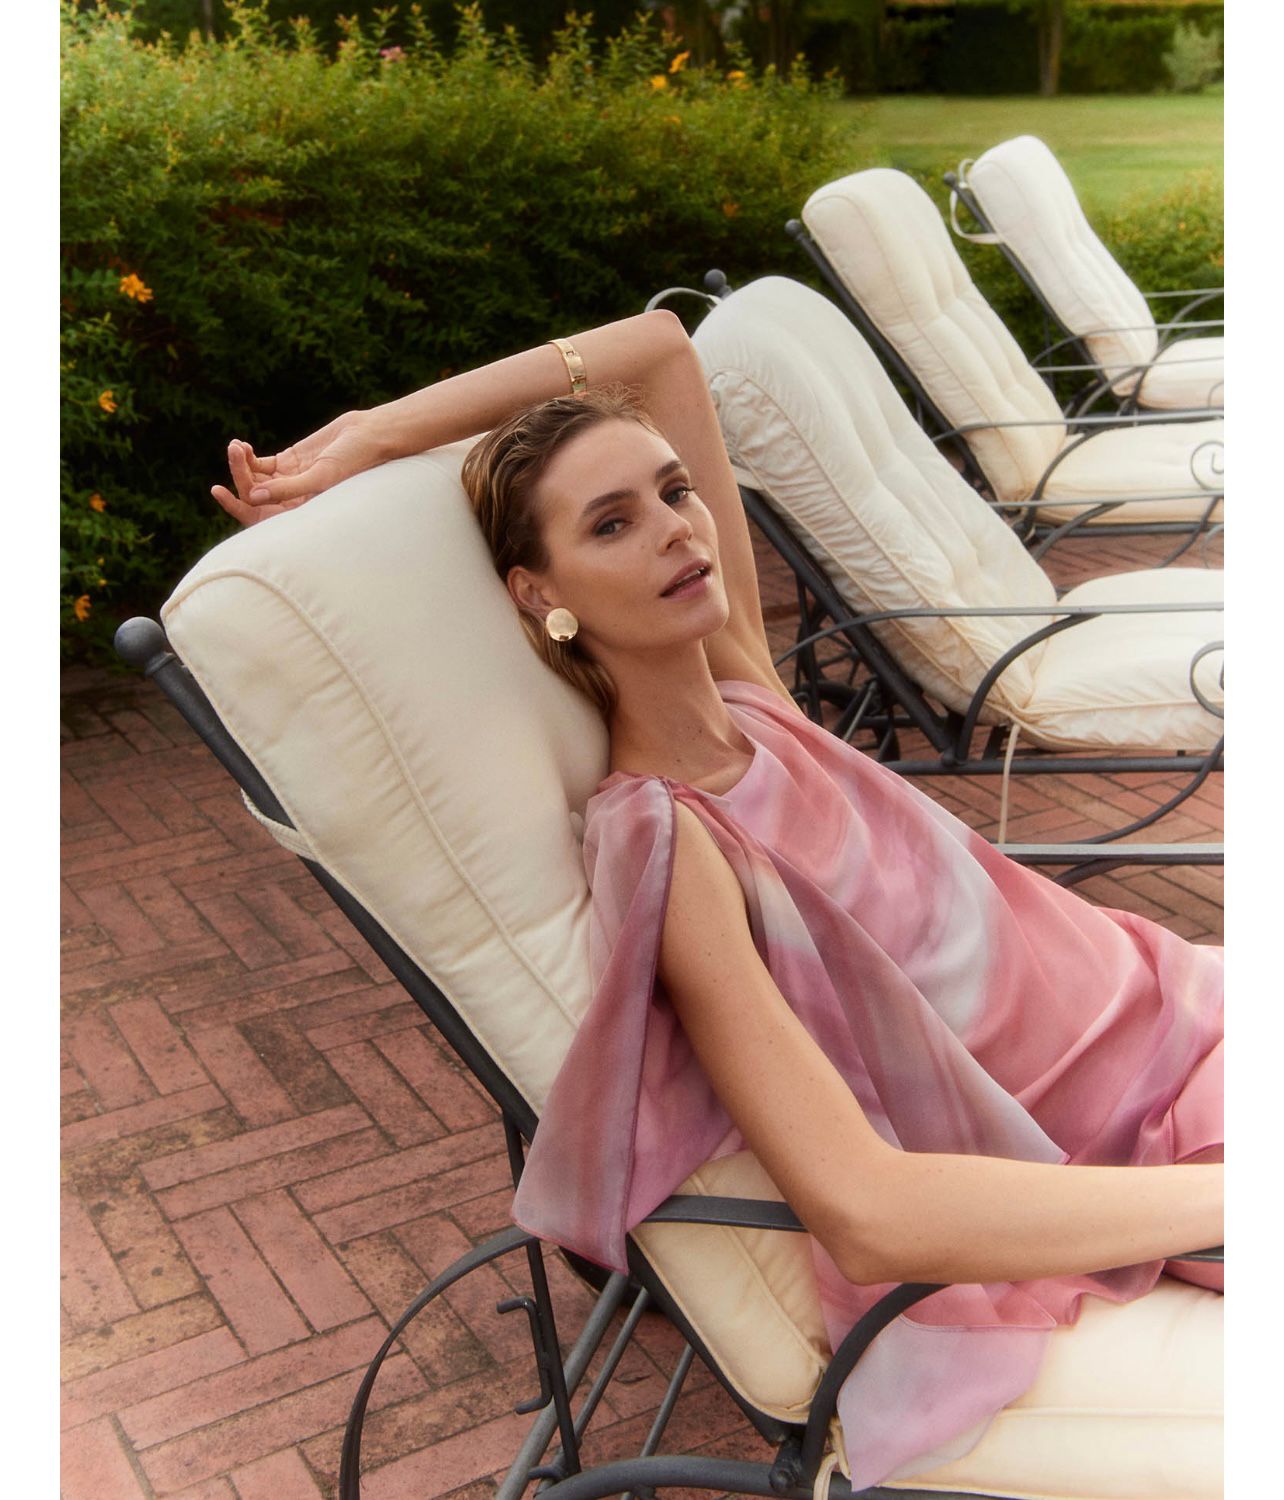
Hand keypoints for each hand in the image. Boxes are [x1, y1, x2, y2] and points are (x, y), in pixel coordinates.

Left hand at [211, 410, 383, 526]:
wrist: (366, 435)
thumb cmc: (352, 459)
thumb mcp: (320, 475)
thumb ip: (288, 488)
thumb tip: (254, 497)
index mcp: (302, 512)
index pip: (262, 516)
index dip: (238, 507)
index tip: (218, 491)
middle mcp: (293, 500)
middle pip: (254, 494)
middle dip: (240, 474)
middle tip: (235, 451)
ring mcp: (289, 480)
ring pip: (255, 478)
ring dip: (241, 463)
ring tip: (237, 446)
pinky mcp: (289, 462)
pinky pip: (260, 464)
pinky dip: (248, 456)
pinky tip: (243, 445)